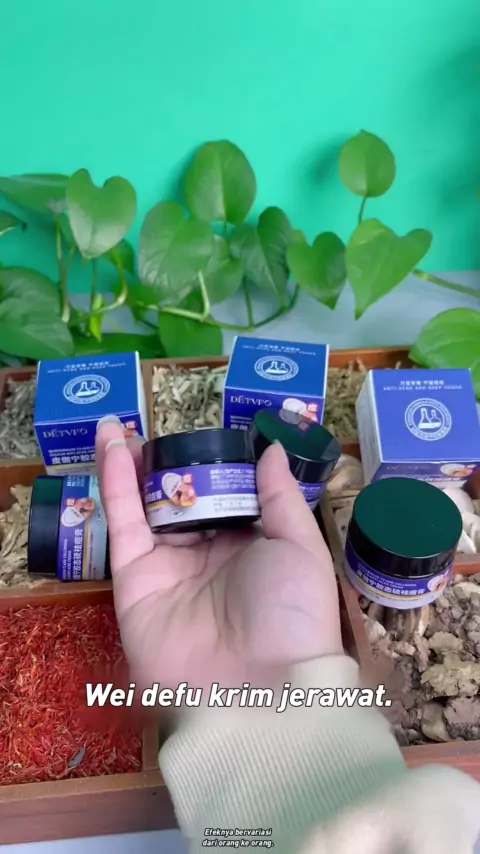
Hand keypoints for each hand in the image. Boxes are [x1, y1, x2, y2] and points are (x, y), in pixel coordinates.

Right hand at [95, 417, 342, 691]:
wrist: (255, 692)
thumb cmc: (292, 616)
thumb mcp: (301, 548)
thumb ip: (280, 496)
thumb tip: (270, 447)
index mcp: (254, 547)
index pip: (231, 496)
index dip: (220, 465)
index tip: (213, 431)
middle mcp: (211, 554)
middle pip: (187, 498)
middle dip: (175, 464)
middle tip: (165, 428)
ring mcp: (171, 566)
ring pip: (150, 505)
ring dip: (138, 464)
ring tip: (128, 423)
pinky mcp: (137, 578)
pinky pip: (125, 522)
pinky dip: (116, 480)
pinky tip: (113, 442)